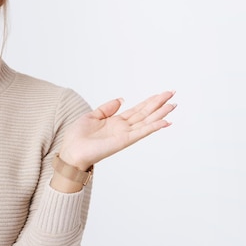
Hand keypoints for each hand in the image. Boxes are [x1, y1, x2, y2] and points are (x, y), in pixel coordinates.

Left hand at [59, 90, 175, 169]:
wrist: (72, 151)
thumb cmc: (78, 137)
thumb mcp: (92, 116)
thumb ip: (107, 108)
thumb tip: (121, 99)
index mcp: (116, 121)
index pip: (137, 109)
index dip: (149, 101)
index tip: (161, 94)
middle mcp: (123, 128)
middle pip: (145, 113)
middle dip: (159, 103)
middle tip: (172, 93)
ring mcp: (125, 134)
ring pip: (147, 121)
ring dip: (161, 113)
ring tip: (173, 104)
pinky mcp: (124, 140)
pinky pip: (142, 132)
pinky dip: (154, 127)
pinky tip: (165, 121)